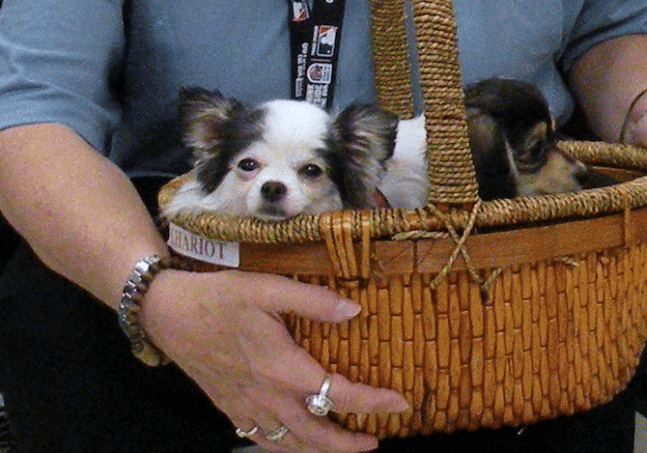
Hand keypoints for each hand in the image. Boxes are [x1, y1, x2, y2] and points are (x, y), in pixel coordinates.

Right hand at [142, 270, 408, 452]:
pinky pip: (263, 441)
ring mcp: (247, 409)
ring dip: (320, 451)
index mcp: (283, 369)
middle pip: (317, 436)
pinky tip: (293, 441)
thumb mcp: (268, 288)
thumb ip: (313, 300)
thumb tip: (355, 310)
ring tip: (343, 446)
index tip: (400, 403)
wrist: (168, 313)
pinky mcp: (230, 409)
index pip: (339, 395)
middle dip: (350, 444)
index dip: (373, 402)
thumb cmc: (220, 297)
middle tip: (376, 439)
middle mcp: (268, 398)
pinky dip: (286, 448)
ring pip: (290, 445)